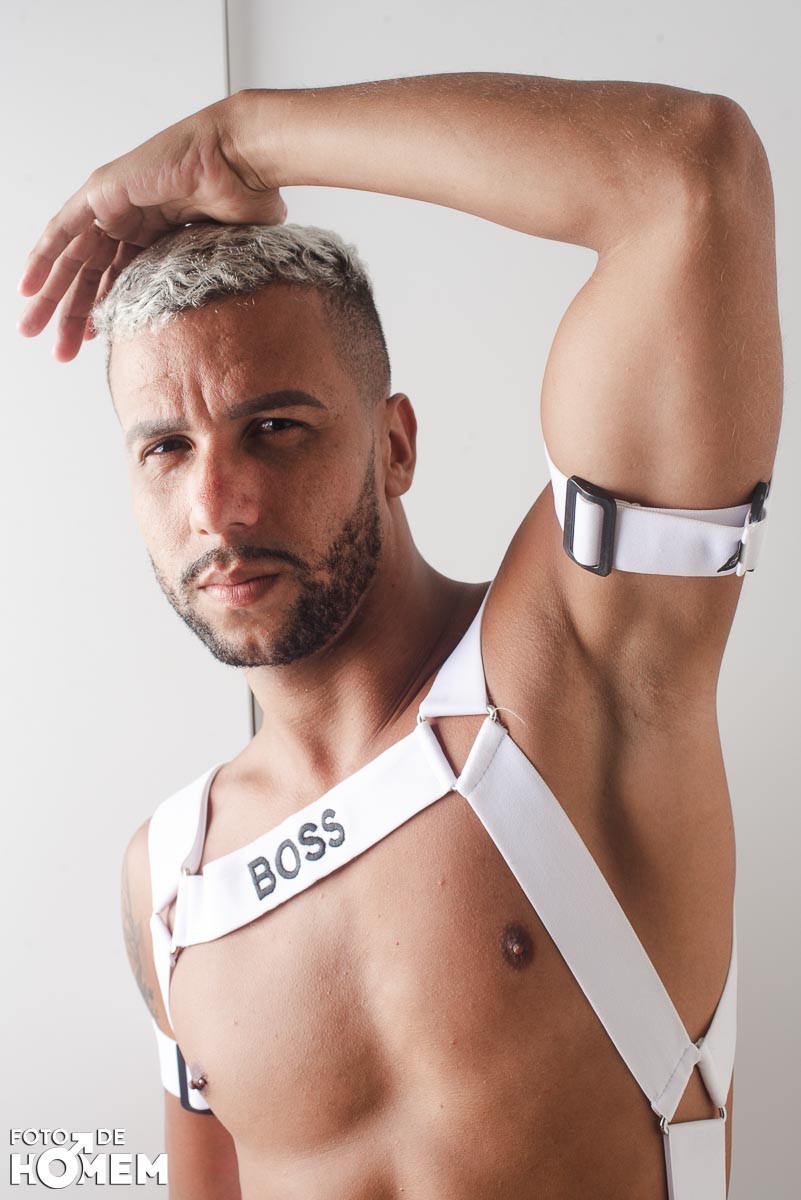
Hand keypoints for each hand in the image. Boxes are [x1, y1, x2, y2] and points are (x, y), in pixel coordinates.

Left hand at [16, 93, 286, 361]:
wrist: (243, 161)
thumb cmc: (251, 197)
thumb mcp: (228, 256)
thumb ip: (219, 282)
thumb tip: (235, 321)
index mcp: (160, 235)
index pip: (121, 280)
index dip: (105, 312)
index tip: (93, 343)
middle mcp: (132, 219)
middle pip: (92, 274)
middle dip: (72, 313)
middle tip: (58, 351)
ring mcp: (115, 204)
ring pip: (73, 258)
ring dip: (51, 295)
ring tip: (33, 329)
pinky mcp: (103, 192)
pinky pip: (64, 231)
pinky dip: (44, 258)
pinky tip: (28, 288)